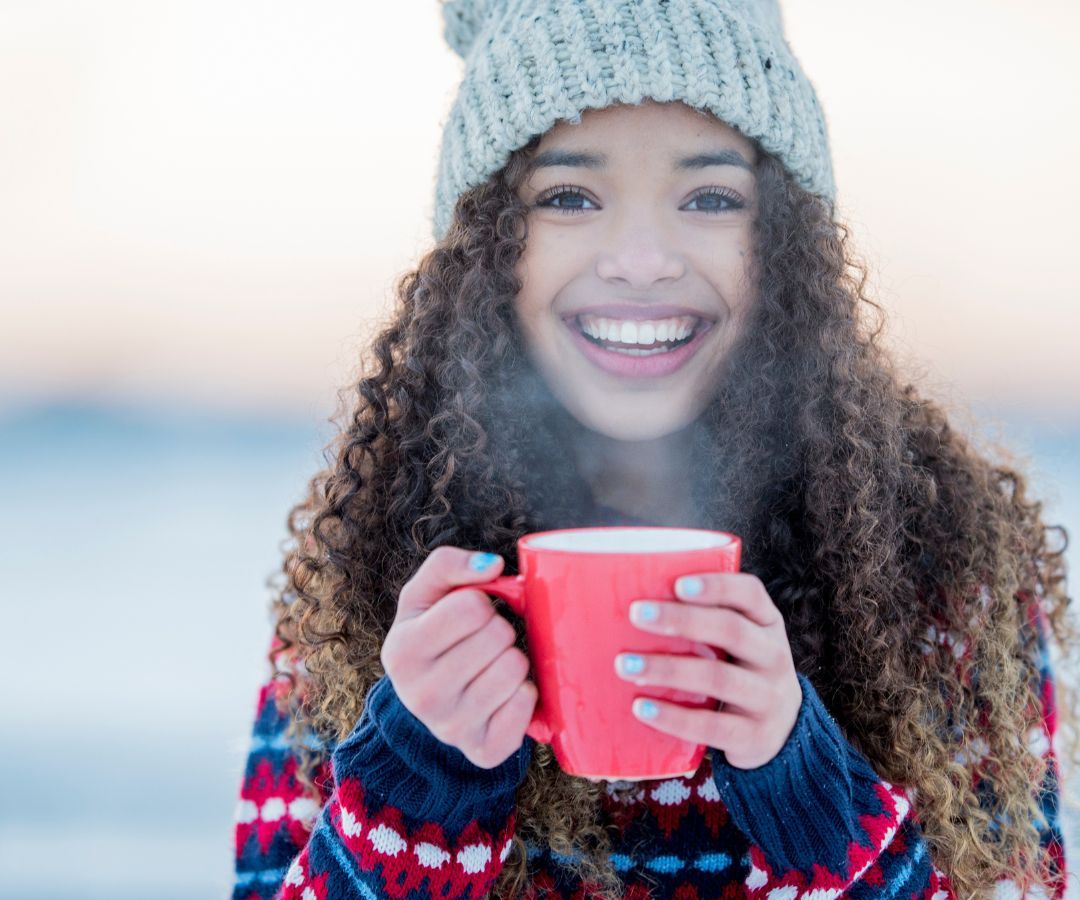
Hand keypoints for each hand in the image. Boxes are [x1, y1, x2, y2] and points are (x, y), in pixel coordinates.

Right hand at [381, 546, 538, 769]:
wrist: (429, 699)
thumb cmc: (432, 633)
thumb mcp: (426, 594)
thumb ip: (450, 564)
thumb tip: (493, 566)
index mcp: (402, 651)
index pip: (473, 606)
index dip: (479, 603)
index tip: (468, 617)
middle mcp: (420, 695)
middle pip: (498, 636)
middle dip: (498, 630)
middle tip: (482, 643)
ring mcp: (451, 729)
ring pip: (515, 668)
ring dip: (512, 659)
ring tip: (491, 666)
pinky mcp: (484, 751)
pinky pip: (526, 704)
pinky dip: (523, 692)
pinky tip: (502, 694)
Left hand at [616, 572, 802, 769]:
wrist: (782, 731)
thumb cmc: (740, 671)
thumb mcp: (738, 642)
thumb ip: (703, 622)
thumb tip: (628, 598)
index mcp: (767, 623)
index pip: (750, 593)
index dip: (717, 586)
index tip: (678, 584)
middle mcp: (774, 656)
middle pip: (731, 630)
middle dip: (682, 620)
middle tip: (637, 614)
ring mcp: (768, 698)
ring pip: (718, 678)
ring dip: (668, 669)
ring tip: (624, 665)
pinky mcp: (755, 737)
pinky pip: (711, 726)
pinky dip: (674, 717)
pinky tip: (642, 708)